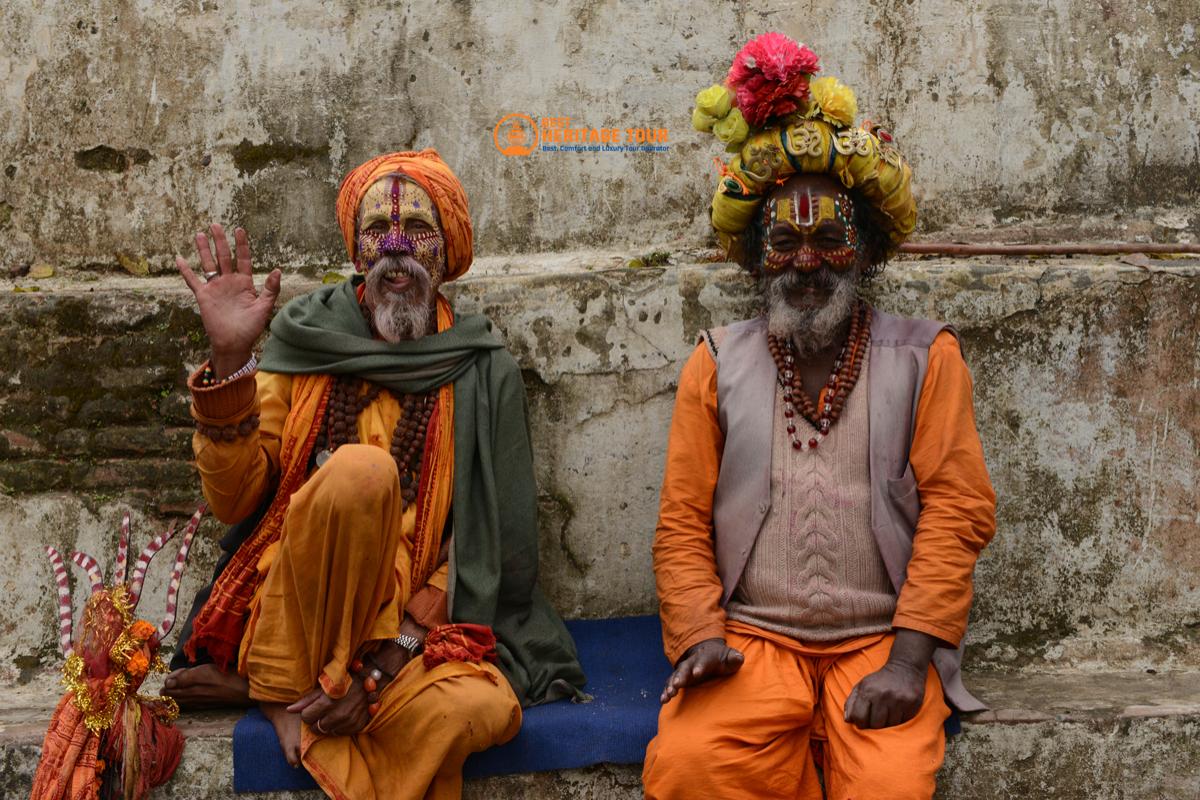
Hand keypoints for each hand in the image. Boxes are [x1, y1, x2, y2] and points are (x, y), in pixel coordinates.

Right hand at [175, 223, 280, 377]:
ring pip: (208, 264)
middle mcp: (229, 282)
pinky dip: (186, 271)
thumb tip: (278, 270)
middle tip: (215, 224)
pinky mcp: (204, 296)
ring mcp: (216, 288)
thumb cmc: (251, 328)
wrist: (234, 344)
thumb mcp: (264, 307)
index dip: (242, 245)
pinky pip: (193, 281)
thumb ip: (271, 289)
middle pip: (224, 257)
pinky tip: (179, 258)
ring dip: (203, 250)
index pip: (244, 259)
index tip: (239, 230)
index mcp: (245, 283)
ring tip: (199, 234)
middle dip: (220, 241)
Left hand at [287, 678, 371, 736]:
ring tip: (333, 713)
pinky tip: (342, 716)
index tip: (314, 707)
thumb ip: (306, 700)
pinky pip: (339, 733)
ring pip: (327, 732)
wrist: (369, 681)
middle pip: (315, 728)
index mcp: (326, 703)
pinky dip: (338, 727)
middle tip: (323, 711)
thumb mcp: (324, 687)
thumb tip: (289, 710)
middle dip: (316, 721)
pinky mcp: (356, 726)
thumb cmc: (343, 681)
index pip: (306, 717)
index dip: (308, 712)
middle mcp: (337, 715)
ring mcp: (347, 722)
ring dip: (327, 725)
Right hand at [660, 638, 742, 703]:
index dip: (700, 666)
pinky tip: (663, 700)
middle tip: (677, 684)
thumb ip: (734, 658)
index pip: (702, 661)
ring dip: (671, 685)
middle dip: (680, 676)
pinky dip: (666, 691)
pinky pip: (670, 685)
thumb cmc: (722, 658)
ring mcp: (684, 671)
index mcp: (705, 657)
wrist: (707, 653)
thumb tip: (739, 658)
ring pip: (675, 677)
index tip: (697, 673)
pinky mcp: (679, 680)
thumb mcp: (730, 657)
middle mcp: (691, 663)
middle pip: (684, 669)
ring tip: (668, 695)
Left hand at [843, 629, 938, 728]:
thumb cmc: (880, 680)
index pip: (859, 718)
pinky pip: (903, 722)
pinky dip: (900, 721)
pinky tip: (898, 712)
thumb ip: (851, 702)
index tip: (863, 722)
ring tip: (888, 714)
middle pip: (876, 725)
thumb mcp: (862, 685)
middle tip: (876, 719)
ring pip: (890, 726)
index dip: (860, 724)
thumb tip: (847, 720)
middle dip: (874, 726)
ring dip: (888, 724)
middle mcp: (883, 695)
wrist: (906, 668)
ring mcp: (899, 700)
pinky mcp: (912, 704)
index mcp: (868, 690)